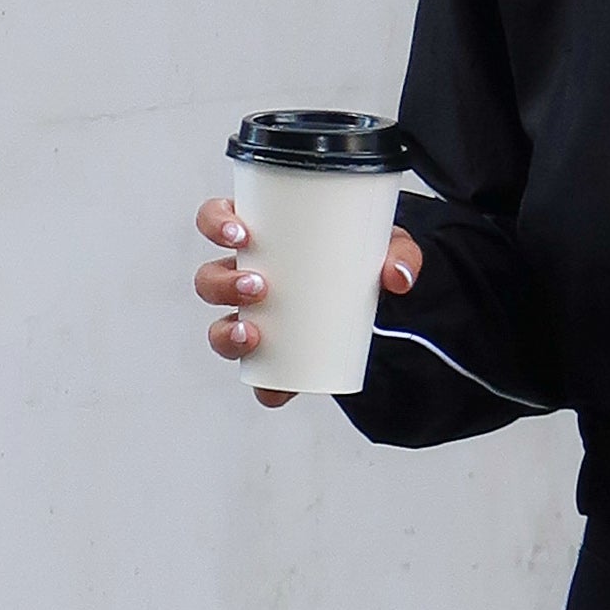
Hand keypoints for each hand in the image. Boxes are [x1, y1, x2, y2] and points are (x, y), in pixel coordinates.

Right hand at [195, 197, 420, 404]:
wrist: (379, 294)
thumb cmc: (366, 256)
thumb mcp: (389, 245)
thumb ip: (400, 254)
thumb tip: (396, 277)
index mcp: (262, 238)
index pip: (217, 221)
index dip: (215, 224)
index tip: (240, 233)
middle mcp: (247, 277)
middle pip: (209, 279)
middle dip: (222, 283)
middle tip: (259, 286)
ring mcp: (255, 318)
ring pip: (220, 327)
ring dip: (227, 332)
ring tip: (255, 332)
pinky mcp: (274, 356)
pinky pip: (256, 376)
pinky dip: (263, 386)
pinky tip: (274, 389)